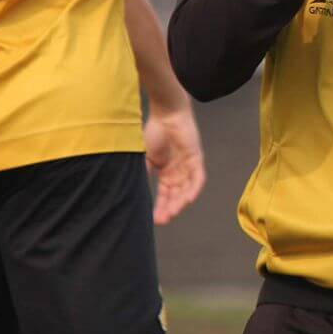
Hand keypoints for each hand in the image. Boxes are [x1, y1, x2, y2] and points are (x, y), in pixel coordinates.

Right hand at [144, 107, 205, 224]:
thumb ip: (144, 174)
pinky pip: (198, 178)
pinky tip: (188, 200)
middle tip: (162, 220)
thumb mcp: (145, 158)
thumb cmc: (154, 131)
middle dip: (169, 209)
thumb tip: (134, 192)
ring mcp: (188, 166)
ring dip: (179, 202)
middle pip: (176, 195)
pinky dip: (194, 189)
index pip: (165, 195)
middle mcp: (179, 172)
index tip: (153, 219)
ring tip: (171, 213)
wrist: (165, 113)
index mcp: (167, 172)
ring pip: (186, 190)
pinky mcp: (196, 159)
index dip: (160, 207)